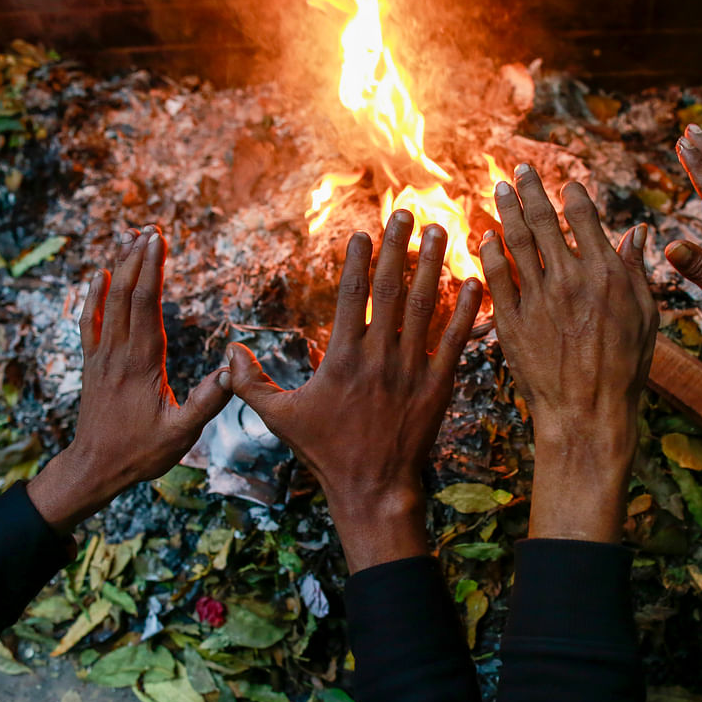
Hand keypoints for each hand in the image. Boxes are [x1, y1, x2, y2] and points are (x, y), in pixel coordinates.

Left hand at [27, 226, 232, 532]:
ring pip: (108, 302)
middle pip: (125, 293)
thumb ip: (207, 402)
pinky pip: (90, 321)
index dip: (152, 268)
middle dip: (137, 258)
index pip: (146, 304)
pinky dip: (93, 295)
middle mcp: (117, 353)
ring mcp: (101, 357)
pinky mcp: (92, 364)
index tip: (158, 240)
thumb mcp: (181, 434)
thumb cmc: (140, 453)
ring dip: (119, 269)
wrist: (94, 468)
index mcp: (140, 363)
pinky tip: (97, 276)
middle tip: (149, 229)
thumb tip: (231, 370)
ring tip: (130, 240)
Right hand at [227, 211, 482, 572]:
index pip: (350, 296)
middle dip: (398, 247)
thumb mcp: (279, 418)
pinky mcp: (439, 387)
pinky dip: (466, 311)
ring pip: (425, 308)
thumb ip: (249, 382)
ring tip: (440, 233)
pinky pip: (454, 342)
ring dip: (433, 266)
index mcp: (342, 358)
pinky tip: (475, 282)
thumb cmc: (325, 452)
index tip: (363, 232)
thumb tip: (226, 350)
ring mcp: (411, 371)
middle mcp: (379, 357)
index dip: (358, 260)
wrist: (373, 489)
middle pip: (391, 290)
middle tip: (407, 213)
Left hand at [479, 164, 657, 542]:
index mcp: (605, 273)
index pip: (586, 218)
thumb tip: (636, 230)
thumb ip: (633, 270)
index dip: (574, 195)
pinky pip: (497, 277)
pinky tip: (484, 237)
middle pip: (545, 220)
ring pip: (517, 241)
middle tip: (519, 171)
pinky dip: (490, 253)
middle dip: (531, 190)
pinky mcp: (511, 321)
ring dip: (506, 210)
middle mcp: (569, 278)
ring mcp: (537, 298)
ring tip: (498, 189)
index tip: (566, 184)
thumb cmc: (624, 370)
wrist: (587, 415)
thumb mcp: (644, 317)